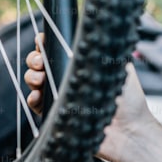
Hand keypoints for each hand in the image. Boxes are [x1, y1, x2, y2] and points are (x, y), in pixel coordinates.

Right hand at [25, 39, 155, 161]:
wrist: (128, 131)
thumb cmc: (129, 99)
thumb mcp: (120, 65)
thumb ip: (103, 48)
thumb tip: (90, 29)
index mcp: (81, 64)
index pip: (57, 49)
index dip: (46, 44)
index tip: (43, 42)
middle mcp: (69, 78)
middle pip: (41, 63)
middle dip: (34, 58)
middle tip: (40, 62)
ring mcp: (61, 97)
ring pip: (35, 81)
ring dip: (32, 76)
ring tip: (40, 79)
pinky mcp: (56, 117)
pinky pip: (37, 106)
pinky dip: (33, 99)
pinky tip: (37, 96)